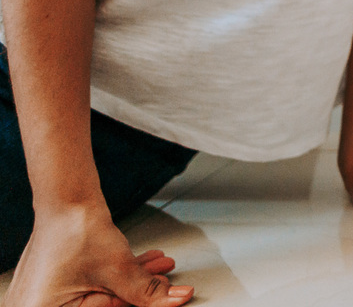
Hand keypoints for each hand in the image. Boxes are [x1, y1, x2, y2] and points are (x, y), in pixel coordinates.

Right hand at [3, 207, 192, 306]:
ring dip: (129, 279)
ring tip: (156, 267)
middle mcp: (36, 306)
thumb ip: (146, 290)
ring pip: (97, 292)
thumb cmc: (76, 230)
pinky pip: (88, 284)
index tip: (161, 295)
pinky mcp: (51, 282)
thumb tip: (174, 299)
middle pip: (100, 304)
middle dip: (135, 289)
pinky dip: (114, 274)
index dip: (136, 301)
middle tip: (160, 278)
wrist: (66, 198)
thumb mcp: (119, 269)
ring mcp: (42, 294)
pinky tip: (138, 266)